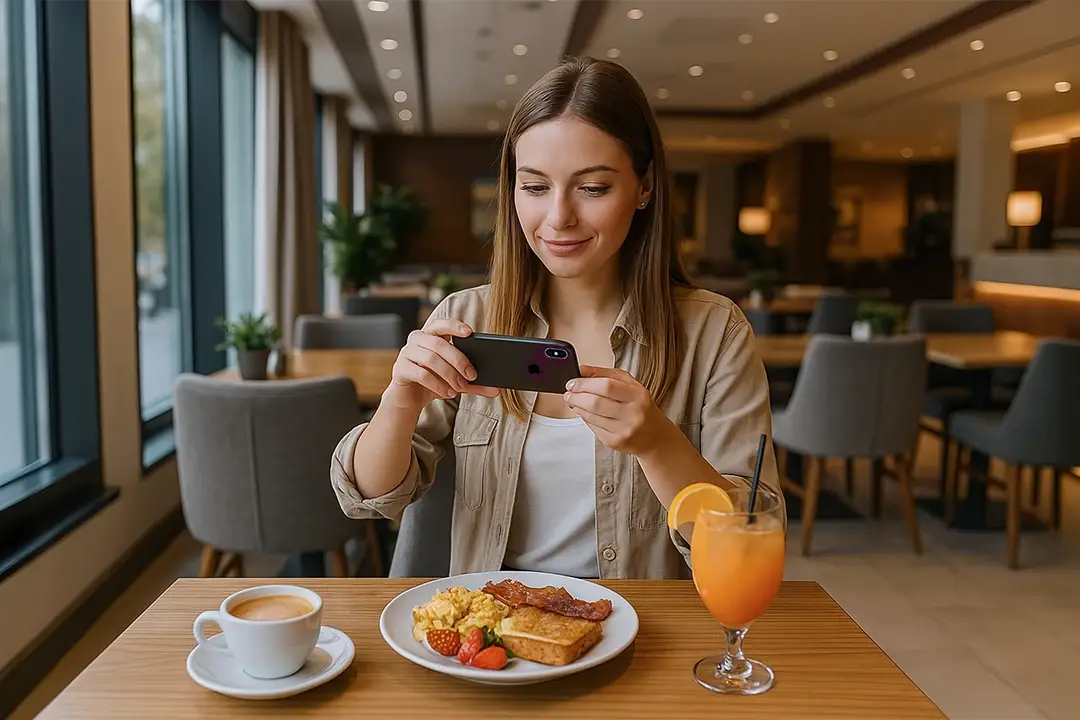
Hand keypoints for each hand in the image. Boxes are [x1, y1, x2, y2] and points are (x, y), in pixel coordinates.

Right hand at [384, 318, 499, 410]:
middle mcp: (417, 339)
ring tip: (459, 387)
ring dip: (448, 374)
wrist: (408, 398)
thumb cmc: (433, 382)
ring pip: (430, 358)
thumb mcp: (456, 382)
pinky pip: (420, 373)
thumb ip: (474, 383)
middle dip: (459, 360)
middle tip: (472, 375)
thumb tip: (497, 390)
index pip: (442, 324)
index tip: (469, 332)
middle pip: (440, 344)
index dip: (455, 326)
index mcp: (431, 335)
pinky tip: (447, 392)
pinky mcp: (400, 369)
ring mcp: (406, 353)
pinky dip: (437, 384)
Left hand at [563, 365, 672, 455]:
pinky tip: (586, 413)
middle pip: (595, 403)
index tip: (572, 382)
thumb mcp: (629, 384)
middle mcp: (633, 414)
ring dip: (578, 407)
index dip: (585, 384)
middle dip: (576, 396)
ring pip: (591, 416)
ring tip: (575, 401)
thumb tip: (582, 369)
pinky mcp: (615, 442)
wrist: (654, 435)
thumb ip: (605, 373)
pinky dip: (585, 418)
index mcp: (638, 395)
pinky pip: (592, 427)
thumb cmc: (640, 406)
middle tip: (569, 393)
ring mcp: (624, 430)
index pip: (606, 386)